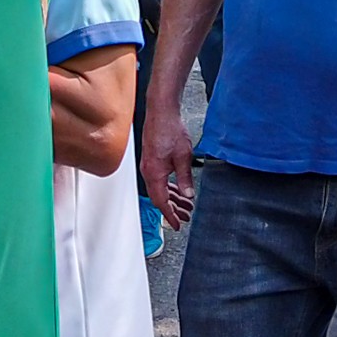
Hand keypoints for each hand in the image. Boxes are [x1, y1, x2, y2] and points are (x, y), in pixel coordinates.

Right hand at [139, 103, 198, 230]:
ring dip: (172, 198)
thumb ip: (185, 178)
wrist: (161, 112)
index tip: (176, 224)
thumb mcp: (184, 157)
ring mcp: (148, 166)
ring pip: (159, 189)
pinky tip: (177, 188)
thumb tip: (188, 195)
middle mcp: (148, 171)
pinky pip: (158, 180)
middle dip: (173, 209)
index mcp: (154, 173)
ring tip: (186, 204)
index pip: (161, 201)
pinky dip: (168, 187)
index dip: (169, 215)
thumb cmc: (169, 129)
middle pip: (159, 197)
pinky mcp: (151, 160)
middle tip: (185, 216)